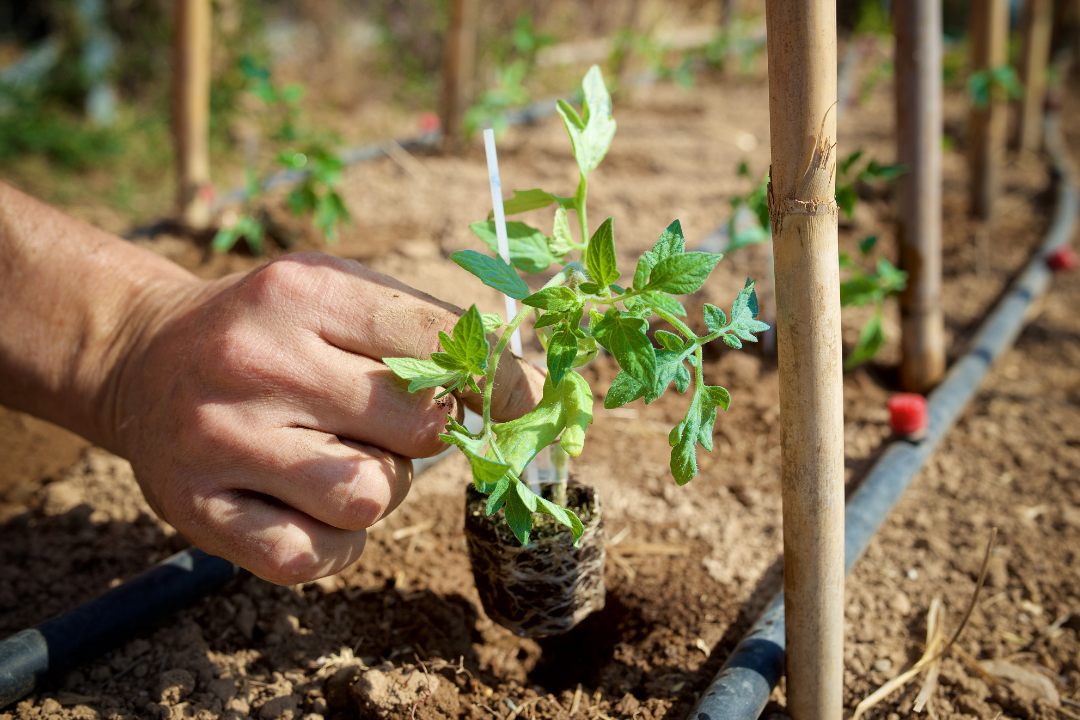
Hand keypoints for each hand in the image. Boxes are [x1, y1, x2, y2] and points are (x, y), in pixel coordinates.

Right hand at [110, 252, 543, 583]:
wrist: (144, 358)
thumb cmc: (271, 330)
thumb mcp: (336, 294)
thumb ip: (425, 332)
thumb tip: (523, 389)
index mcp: (305, 294)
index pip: (438, 345)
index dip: (499, 383)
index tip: (521, 404)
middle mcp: (259, 363)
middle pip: (418, 429)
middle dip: (426, 436)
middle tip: (392, 424)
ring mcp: (222, 440)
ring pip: (371, 499)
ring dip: (379, 489)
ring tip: (340, 458)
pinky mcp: (197, 509)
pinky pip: (313, 557)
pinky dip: (334, 544)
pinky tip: (311, 505)